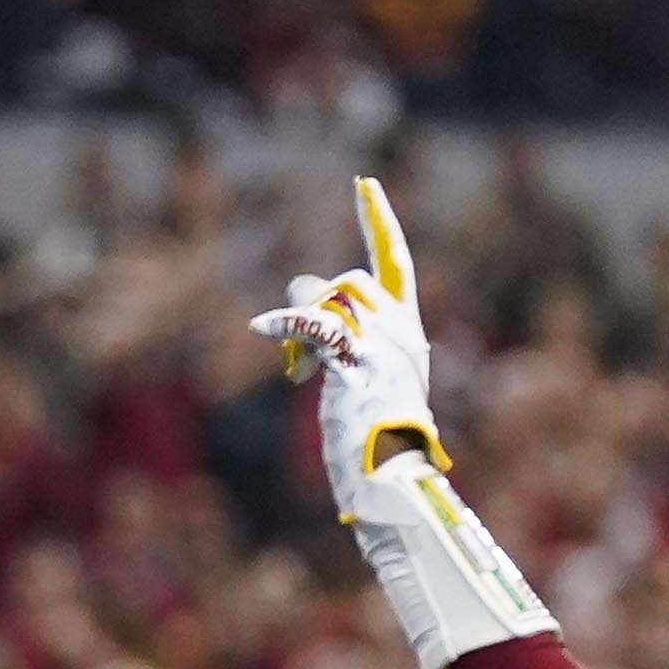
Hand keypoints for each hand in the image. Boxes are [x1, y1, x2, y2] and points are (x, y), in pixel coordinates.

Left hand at [251, 178, 449, 530]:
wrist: (392, 485)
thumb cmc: (373, 447)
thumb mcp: (361, 383)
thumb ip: (341, 344)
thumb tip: (298, 323)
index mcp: (407, 335)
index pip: (396, 262)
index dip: (378, 221)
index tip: (364, 184)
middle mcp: (402, 332)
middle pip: (346, 280)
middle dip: (308, 305)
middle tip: (294, 365)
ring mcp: (384, 345)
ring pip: (329, 296)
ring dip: (298, 326)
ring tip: (296, 376)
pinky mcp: (360, 363)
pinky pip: (315, 324)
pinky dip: (285, 326)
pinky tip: (261, 331)